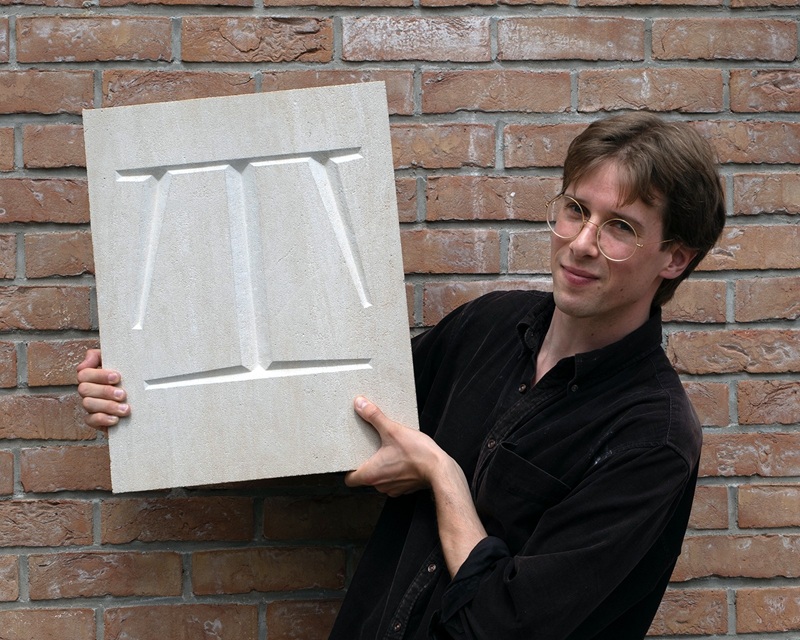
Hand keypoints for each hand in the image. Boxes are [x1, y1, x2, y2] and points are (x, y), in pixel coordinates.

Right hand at [76, 349, 129, 429]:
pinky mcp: (95, 420)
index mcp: (91, 376)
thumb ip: (99, 356)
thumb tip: (86, 362)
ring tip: (125, 408)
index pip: (84, 374)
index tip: (117, 377)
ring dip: (108, 406)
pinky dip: (103, 419)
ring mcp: (90, 405)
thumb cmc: (127, 375)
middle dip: (105, 391)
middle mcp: (88, 390)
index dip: (99, 375)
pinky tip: (116, 419)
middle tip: (123, 394)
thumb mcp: (117, 360)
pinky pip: (90, 420)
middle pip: (84, 390)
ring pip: (88, 404)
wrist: (140, 395)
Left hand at [348, 396, 487, 575]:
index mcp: (371, 474)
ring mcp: (393, 489)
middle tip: (371, 449)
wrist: (440, 469)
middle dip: (368, 464)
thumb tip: (359, 404)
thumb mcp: (392, 430)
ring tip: (388, 452)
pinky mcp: (405, 488)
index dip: (349, 470)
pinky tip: (402, 459)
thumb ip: (374, 416)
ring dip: (383, 468)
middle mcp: (380, 485)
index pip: (350, 479)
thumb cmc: (417, 453)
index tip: (351, 459)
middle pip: (366, 477)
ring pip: (381, 479)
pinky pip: (394, 480)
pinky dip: (396, 472)